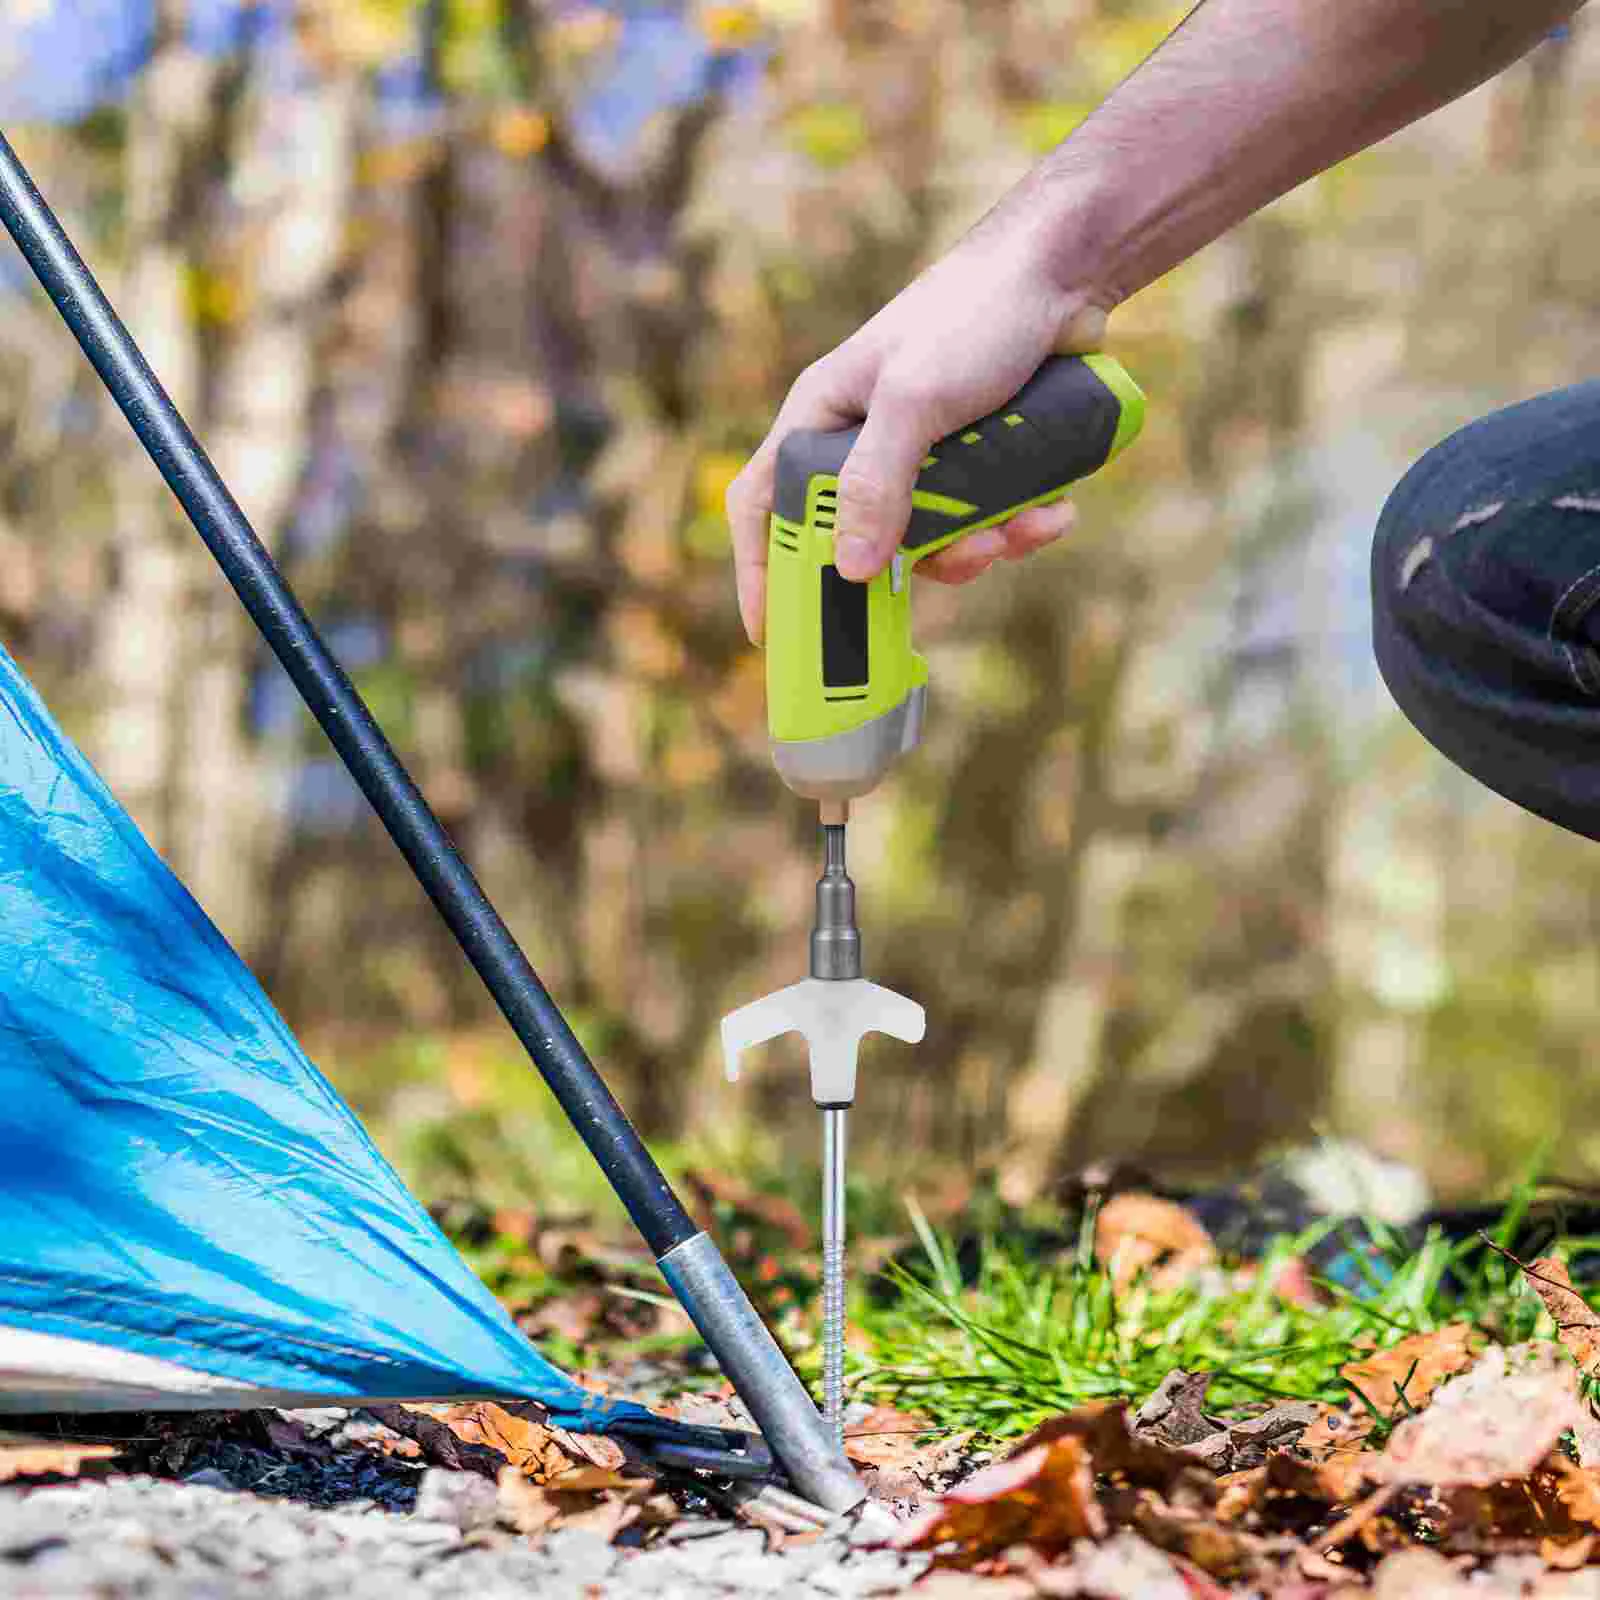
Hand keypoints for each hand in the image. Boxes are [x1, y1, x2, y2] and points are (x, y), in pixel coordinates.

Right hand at [726, 214, 1109, 642]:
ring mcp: (923, 454)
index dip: (759, 570)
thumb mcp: (915, 401)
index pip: (763, 505)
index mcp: (822, 418)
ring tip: (1023, 526)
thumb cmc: (973, 314)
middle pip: (861, 540)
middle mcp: (863, 442)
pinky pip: (985, 520)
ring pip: (934, 540)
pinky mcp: (978, 459)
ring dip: (982, 545)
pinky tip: (1053, 512)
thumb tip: (847, 569)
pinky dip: (1019, 526)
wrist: (1064, 271)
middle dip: (917, 564)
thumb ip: (877, 483)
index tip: (772, 632)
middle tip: (966, 560)